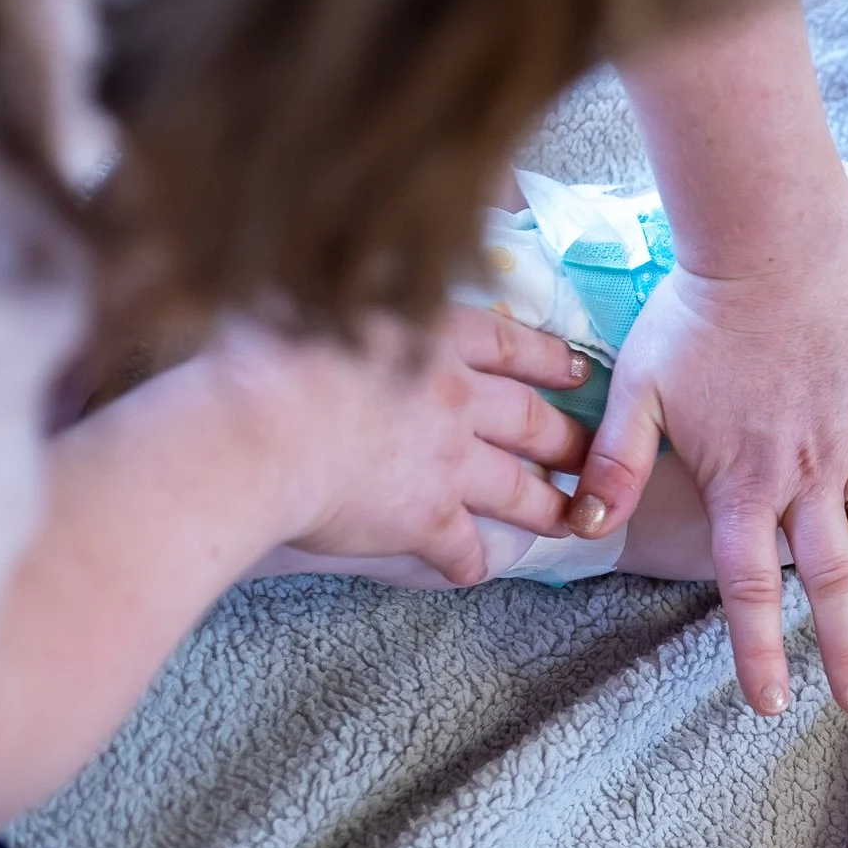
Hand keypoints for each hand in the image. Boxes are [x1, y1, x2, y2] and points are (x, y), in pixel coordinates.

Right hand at [216, 305, 590, 584]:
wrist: (254, 430)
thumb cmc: (265, 354)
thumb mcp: (316, 294)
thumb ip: (348, 295)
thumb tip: (336, 276)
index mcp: (432, 336)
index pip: (507, 344)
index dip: (547, 358)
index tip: (578, 369)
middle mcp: (454, 398)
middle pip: (531, 420)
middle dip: (568, 438)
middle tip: (593, 451)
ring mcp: (448, 461)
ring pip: (517, 488)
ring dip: (547, 506)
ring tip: (570, 519)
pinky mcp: (425, 518)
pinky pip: (464, 546)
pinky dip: (473, 561)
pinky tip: (475, 571)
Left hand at [571, 251, 847, 716]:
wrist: (766, 242)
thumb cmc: (696, 314)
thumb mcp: (637, 388)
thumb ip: (615, 463)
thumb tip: (580, 526)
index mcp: (745, 481)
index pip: (748, 586)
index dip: (757, 649)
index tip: (769, 704)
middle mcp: (807, 476)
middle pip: (829, 579)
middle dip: (842, 649)